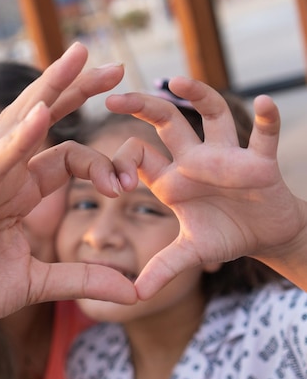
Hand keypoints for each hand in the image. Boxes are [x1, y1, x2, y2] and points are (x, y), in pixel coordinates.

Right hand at [0, 43, 136, 332]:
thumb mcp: (37, 282)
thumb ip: (82, 279)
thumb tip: (134, 292)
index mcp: (20, 191)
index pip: (67, 156)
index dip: (101, 165)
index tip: (125, 186)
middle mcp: (4, 176)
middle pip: (41, 120)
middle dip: (76, 90)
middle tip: (116, 67)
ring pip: (16, 123)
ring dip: (48, 89)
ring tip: (77, 57)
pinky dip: (18, 137)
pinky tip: (42, 113)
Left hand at [107, 76, 306, 298]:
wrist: (266, 235)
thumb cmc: (225, 236)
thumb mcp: (190, 253)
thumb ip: (163, 268)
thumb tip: (134, 296)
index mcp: (170, 178)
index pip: (136, 155)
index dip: (121, 164)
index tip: (115, 187)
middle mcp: (193, 159)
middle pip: (165, 122)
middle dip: (140, 106)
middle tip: (111, 97)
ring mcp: (226, 156)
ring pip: (211, 116)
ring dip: (198, 97)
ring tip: (178, 81)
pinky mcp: (259, 162)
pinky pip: (264, 136)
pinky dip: (267, 120)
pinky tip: (263, 102)